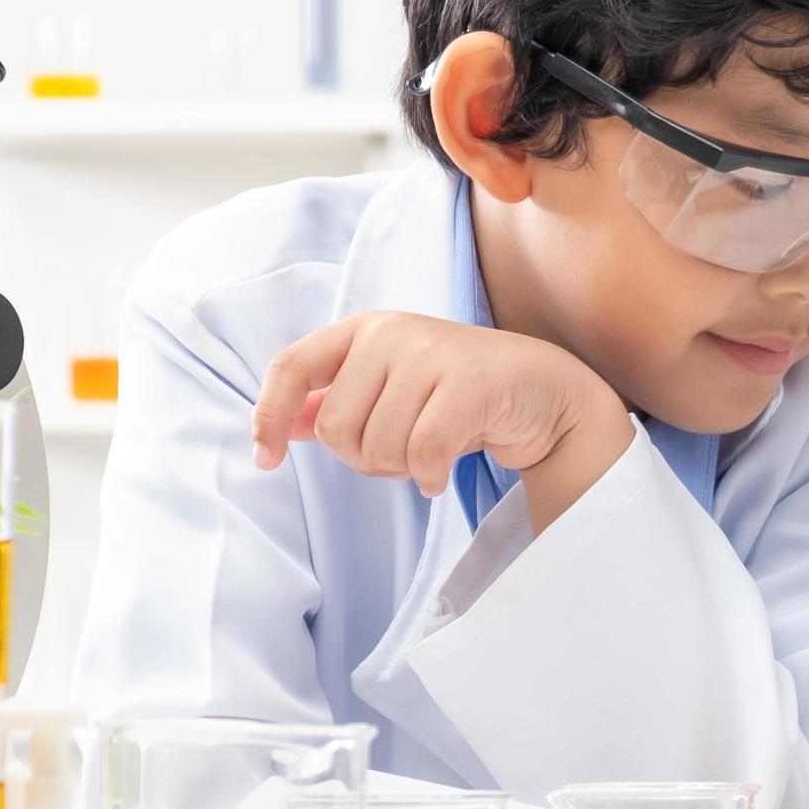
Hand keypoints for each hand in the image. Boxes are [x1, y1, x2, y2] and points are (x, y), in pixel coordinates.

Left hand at [249, 310, 632, 524]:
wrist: (542, 393)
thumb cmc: (457, 395)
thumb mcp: (389, 390)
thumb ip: (335, 402)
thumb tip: (281, 425)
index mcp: (363, 329)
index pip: (291, 366)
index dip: (269, 416)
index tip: (266, 460)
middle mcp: (392, 332)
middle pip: (336, 427)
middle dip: (363, 458)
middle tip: (400, 452)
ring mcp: (432, 352)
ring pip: (378, 446)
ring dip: (400, 470)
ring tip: (428, 453)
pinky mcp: (469, 382)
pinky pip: (422, 454)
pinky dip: (429, 478)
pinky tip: (442, 473)